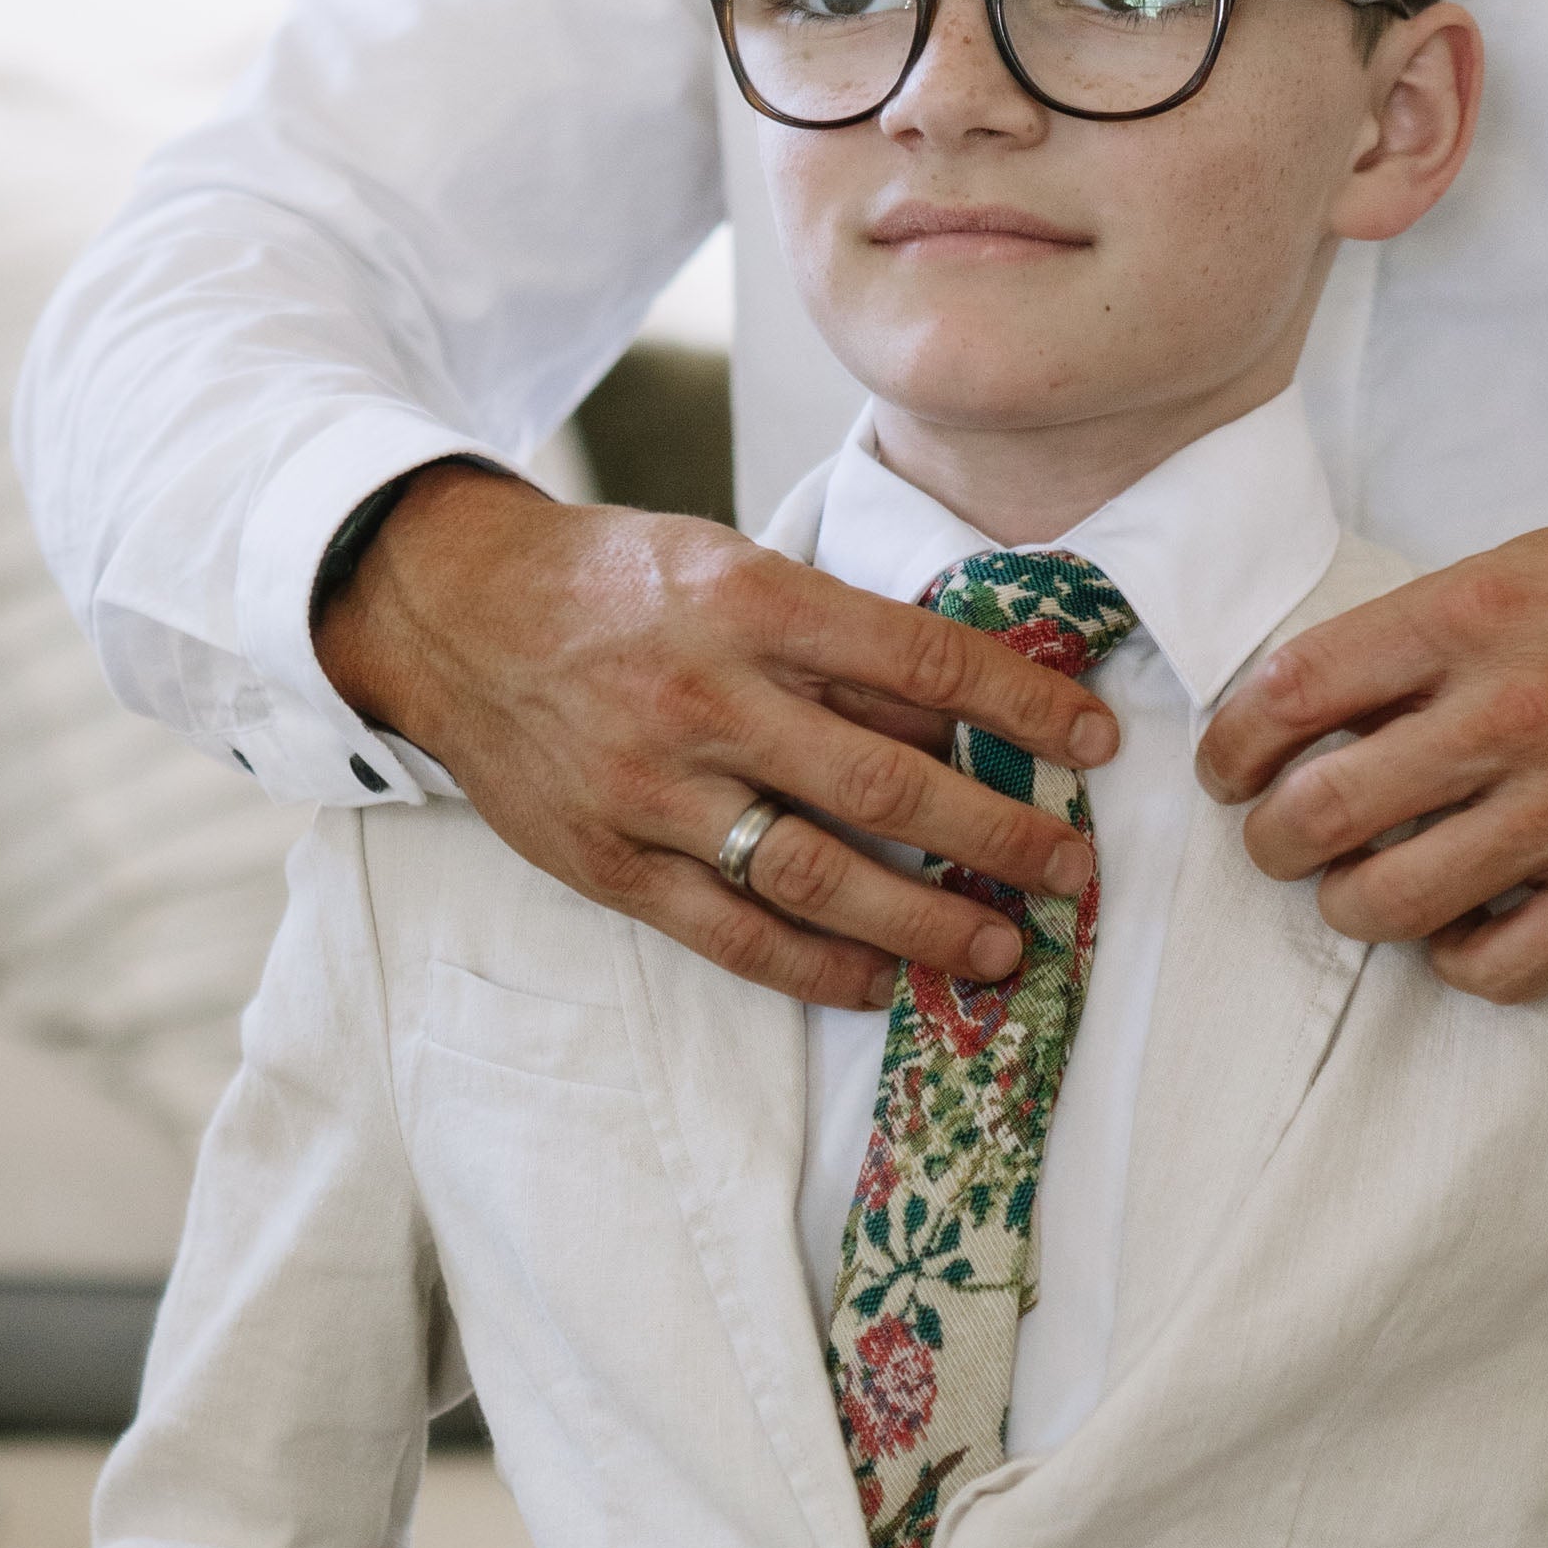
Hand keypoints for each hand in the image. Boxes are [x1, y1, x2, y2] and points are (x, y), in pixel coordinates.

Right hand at [315, 465, 1117, 1009]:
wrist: (454, 614)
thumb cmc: (614, 583)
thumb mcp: (728, 564)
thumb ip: (834, 631)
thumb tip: (966, 701)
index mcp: (749, 599)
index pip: (919, 660)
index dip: (1020, 706)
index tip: (1093, 739)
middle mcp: (707, 696)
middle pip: (885, 782)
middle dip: (999, 831)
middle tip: (1073, 866)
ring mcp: (654, 788)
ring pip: (817, 873)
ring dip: (926, 922)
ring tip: (1002, 949)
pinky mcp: (613, 862)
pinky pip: (734, 933)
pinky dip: (820, 969)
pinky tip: (885, 983)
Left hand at [1196, 520, 1547, 1000]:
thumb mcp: (1535, 568)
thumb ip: (1422, 630)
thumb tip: (1312, 699)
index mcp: (1477, 618)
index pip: (1293, 692)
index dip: (1234, 745)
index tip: (1232, 768)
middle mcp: (1514, 714)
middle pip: (1317, 813)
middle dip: (1270, 841)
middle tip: (1279, 839)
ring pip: (1384, 903)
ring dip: (1350, 903)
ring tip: (1364, 883)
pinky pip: (1489, 967)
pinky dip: (1454, 958)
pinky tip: (1460, 924)